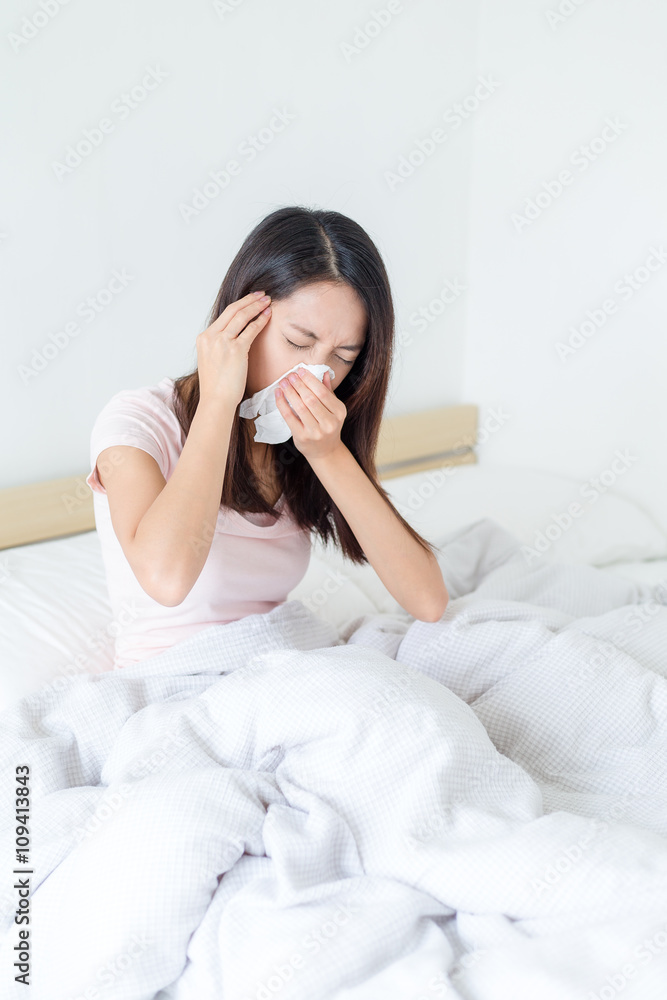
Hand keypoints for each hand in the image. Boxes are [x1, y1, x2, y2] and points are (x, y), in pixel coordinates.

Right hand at [196, 291, 271, 408]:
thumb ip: (219, 345)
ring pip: (242, 316)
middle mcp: (211, 337)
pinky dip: (260, 321)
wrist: (216, 400)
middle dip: (249, 300)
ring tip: (268, 301)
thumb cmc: (217, 385)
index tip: (250, 299)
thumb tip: (234, 336)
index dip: (240, 304)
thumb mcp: (211, 359)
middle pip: (233, 310)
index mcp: (204, 338)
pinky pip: (251, 330)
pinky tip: (267, 316)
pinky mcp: (235, 350)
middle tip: (262, 294)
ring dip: (256, 306)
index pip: (224, 315)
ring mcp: (222, 342)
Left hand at [275, 368, 346, 461]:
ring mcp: (316, 432)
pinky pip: (289, 417)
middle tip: (290, 375)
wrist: (325, 451)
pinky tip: (278, 394)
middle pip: (311, 399)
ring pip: (300, 407)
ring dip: (289, 392)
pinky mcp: (302, 437)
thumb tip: (324, 371)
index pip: (323, 393)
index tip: (300, 371)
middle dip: (298, 385)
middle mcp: (329, 423)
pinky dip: (282, 404)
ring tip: (283, 382)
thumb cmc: (327, 426)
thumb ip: (328, 391)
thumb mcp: (333, 410)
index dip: (310, 380)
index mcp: (339, 412)